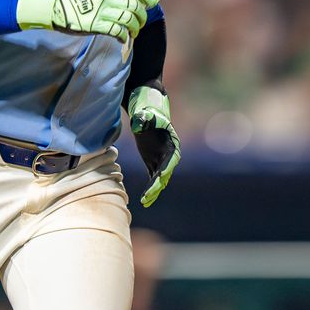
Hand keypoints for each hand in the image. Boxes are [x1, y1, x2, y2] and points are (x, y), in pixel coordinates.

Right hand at [17, 0, 157, 43]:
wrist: (57, 7)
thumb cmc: (76, 0)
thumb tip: (126, 0)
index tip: (152, 3)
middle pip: (134, 7)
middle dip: (141, 17)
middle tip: (140, 24)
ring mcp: (102, 12)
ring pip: (129, 19)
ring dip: (135, 28)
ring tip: (133, 33)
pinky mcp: (96, 25)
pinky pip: (117, 31)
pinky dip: (124, 36)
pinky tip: (123, 39)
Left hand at [127, 84, 179, 206]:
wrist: (145, 106)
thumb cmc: (147, 108)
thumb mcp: (145, 113)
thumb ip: (143, 119)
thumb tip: (138, 125)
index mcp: (172, 144)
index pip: (170, 161)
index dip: (164, 172)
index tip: (158, 181)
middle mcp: (169, 153)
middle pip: (165, 173)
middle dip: (157, 186)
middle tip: (147, 197)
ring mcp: (161, 158)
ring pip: (160, 178)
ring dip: (154, 190)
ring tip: (145, 202)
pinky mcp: (153, 160)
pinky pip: (153, 176)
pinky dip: (150, 187)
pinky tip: (144, 198)